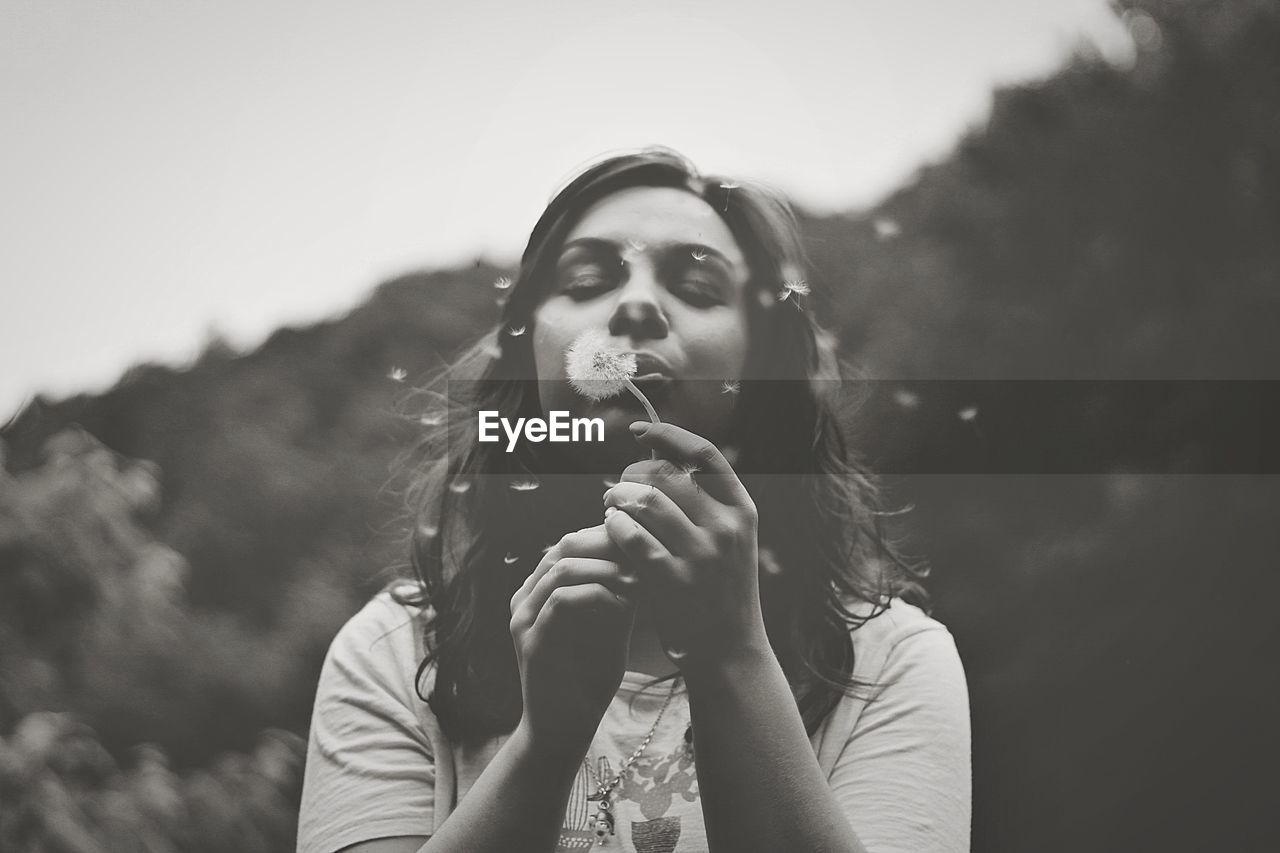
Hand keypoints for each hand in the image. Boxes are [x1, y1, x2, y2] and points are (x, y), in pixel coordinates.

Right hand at [509, 524, 637, 754]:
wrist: (562, 729)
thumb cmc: (588, 677)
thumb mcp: (609, 625)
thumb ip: (619, 592)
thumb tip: (645, 557)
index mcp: (540, 589)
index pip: (572, 543)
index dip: (608, 538)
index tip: (645, 545)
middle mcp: (525, 597)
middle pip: (565, 546)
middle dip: (608, 546)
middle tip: (644, 555)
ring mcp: (523, 617)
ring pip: (562, 568)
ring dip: (606, 569)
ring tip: (638, 579)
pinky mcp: (530, 641)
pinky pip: (562, 601)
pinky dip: (597, 595)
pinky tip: (623, 606)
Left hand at [602, 421, 769, 673]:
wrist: (728, 651)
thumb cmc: (719, 591)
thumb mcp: (730, 542)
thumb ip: (705, 504)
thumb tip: (661, 458)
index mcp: (741, 511)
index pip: (704, 454)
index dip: (668, 435)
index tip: (639, 431)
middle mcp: (725, 528)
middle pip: (667, 475)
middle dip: (632, 476)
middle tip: (617, 491)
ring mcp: (700, 555)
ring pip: (645, 502)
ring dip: (618, 499)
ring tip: (609, 508)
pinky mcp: (672, 581)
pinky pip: (632, 538)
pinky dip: (615, 529)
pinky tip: (611, 532)